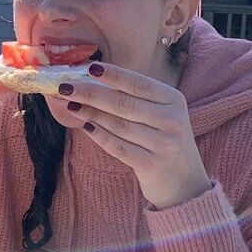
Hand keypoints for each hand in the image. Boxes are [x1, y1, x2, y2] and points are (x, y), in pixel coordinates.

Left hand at [50, 64, 212, 210]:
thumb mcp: (162, 115)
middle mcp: (172, 120)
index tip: (89, 68)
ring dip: (91, 114)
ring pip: (119, 125)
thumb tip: (94, 82)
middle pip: (124, 103)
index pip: (138, 83)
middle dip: (92, 93)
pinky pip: (119, 147)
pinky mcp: (152, 165)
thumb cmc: (165, 142)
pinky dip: (100, 136)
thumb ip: (136, 100)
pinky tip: (85, 127)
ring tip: (72, 105)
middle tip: (66, 87)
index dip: (113, 74)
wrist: (185, 184)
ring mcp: (164, 144)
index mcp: (174, 100)